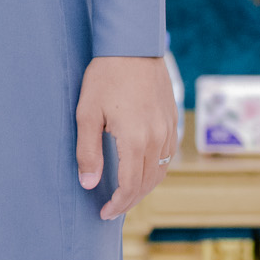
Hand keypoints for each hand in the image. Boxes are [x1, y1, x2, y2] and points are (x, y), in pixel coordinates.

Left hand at [76, 56, 179, 220]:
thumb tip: (88, 184)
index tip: (103, 213)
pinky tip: (141, 171)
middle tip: (111, 210)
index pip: (130, 186)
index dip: (118, 204)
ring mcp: (168, 130)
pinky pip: (168, 157)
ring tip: (124, 195)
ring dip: (144, 188)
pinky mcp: (173, 122)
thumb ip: (88, 151)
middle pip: (147, 183)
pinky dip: (155, 171)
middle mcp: (157, 139)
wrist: (133, 46)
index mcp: (135, 139)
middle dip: (129, 201)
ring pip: (160, 172)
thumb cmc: (106, 76)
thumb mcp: (87, 112)